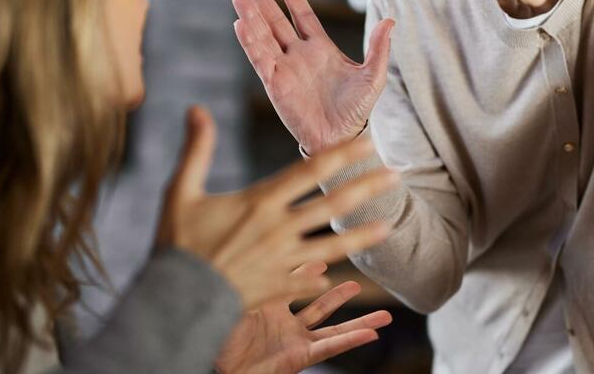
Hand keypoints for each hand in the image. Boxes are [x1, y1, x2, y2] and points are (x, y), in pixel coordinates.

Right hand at [155, 106, 396, 308]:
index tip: (367, 143)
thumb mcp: (180, 191)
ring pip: (334, 245)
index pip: (310, 171)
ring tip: (389, 225)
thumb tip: (196, 108)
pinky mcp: (280, 286)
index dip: (342, 155)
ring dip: (363, 235)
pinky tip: (352, 275)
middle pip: (333, 205)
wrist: (176, 298)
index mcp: (260, 202)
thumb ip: (196, 149)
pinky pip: (314, 279)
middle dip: (366, 188)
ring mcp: (283, 260)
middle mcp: (279, 229)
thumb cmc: (178, 243)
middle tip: (395, 175)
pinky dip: (332, 275)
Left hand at [215, 261, 391, 373]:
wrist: (208, 357)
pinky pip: (329, 346)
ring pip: (333, 328)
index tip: (324, 252)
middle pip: (320, 305)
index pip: (294, 281)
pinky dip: (352, 339)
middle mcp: (283, 323)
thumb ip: (252, 269)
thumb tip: (254, 237)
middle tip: (360, 282)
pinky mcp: (296, 356)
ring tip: (385, 315)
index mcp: (267, 303)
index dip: (308, 268)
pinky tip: (372, 333)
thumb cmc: (209, 325)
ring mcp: (292, 340)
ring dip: (359, 321)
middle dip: (340, 295)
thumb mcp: (235, 287)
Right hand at [232, 0, 394, 154]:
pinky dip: (249, 41)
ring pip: (264, 37)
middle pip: (276, 22)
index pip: (303, 17)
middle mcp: (299, 55)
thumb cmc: (357, 110)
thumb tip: (390, 20)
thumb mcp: (373, 76)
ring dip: (251, 17)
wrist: (341, 138)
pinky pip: (260, 58)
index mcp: (321, 49)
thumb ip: (379, 48)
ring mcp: (285, 68)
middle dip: (262, 3)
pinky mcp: (275, 83)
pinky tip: (240, 24)